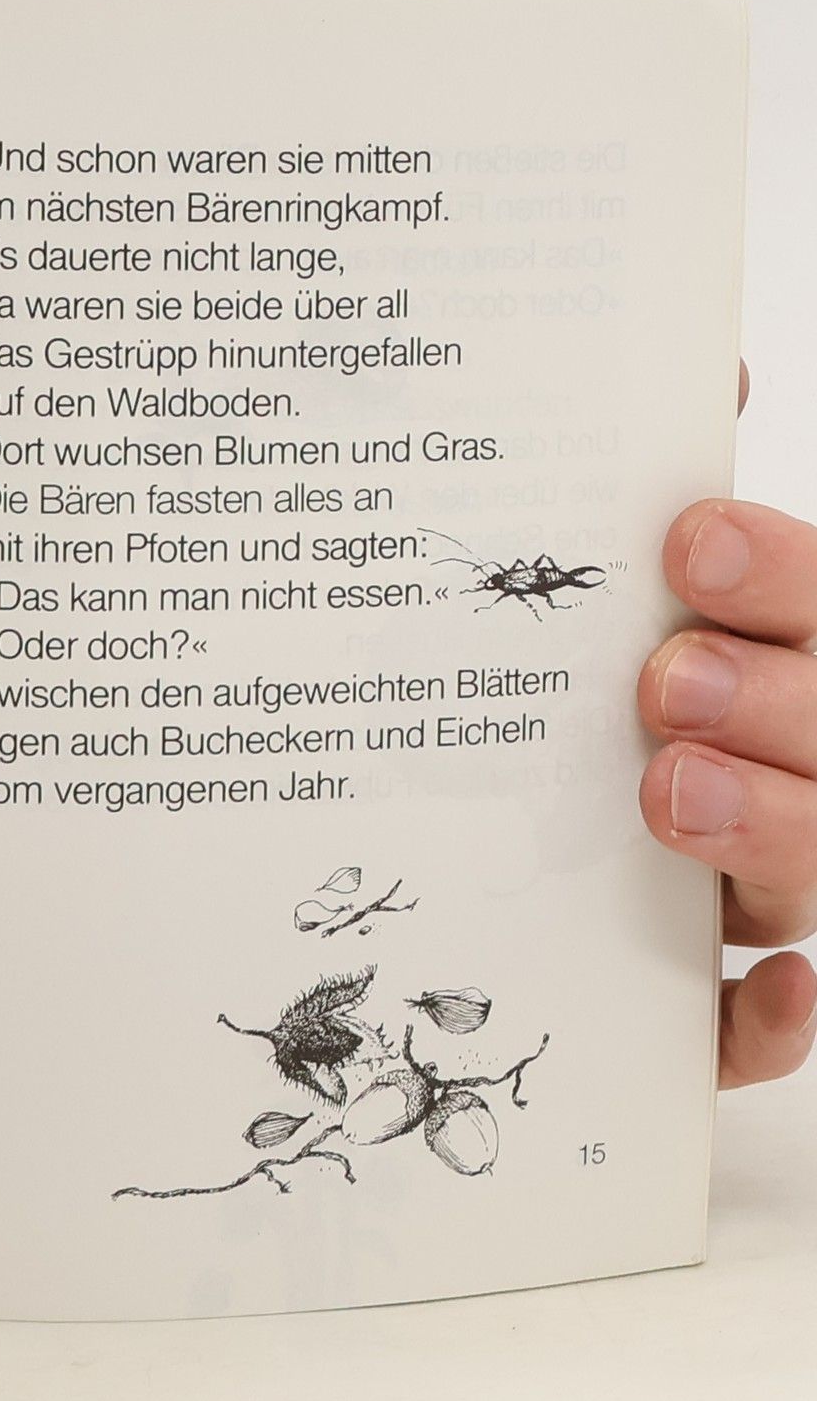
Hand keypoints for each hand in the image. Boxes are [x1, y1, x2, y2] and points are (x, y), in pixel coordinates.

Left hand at [640, 363, 816, 1087]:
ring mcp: (778, 879)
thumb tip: (700, 371)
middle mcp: (810, 766)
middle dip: (778, 707)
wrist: (606, 740)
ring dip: (766, 833)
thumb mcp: (659, 589)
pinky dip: (772, 1024)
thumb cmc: (638, 662)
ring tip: (669, 790)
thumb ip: (687, 508)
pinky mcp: (721, 990)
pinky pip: (758, 1029)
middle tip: (666, 680)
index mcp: (797, 655)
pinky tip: (774, 992)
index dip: (783, 577)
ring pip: (815, 874)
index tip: (687, 538)